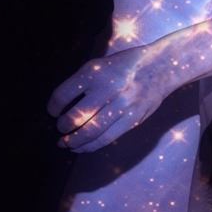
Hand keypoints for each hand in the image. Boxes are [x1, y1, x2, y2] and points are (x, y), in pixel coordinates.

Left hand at [47, 43, 176, 151]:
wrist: (160, 68)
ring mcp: (122, 105)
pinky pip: (107, 138)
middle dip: (63, 127)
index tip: (52, 111)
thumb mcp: (100, 64)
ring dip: (74, 141)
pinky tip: (82, 147)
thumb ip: (82, 83)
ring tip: (66, 143)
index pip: (63, 94)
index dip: (53, 107)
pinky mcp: (132, 119)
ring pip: (91, 132)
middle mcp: (108, 89)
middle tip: (60, 128)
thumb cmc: (125, 66)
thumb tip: (61, 107)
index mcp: (95, 73)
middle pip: (76, 116)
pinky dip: (91, 146)